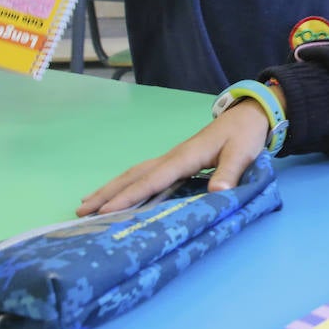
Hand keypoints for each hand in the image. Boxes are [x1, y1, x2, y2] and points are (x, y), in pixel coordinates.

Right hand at [77, 101, 269, 215]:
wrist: (247, 116)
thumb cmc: (244, 135)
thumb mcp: (243, 153)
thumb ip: (230, 172)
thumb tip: (217, 192)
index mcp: (185, 157)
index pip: (153, 179)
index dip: (130, 196)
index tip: (106, 211)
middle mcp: (172, 157)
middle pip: (133, 176)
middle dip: (107, 194)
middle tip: (80, 212)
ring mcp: (171, 158)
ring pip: (134, 174)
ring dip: (110, 189)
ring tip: (85, 205)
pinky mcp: (175, 162)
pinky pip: (143, 174)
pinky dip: (125, 185)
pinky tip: (115, 194)